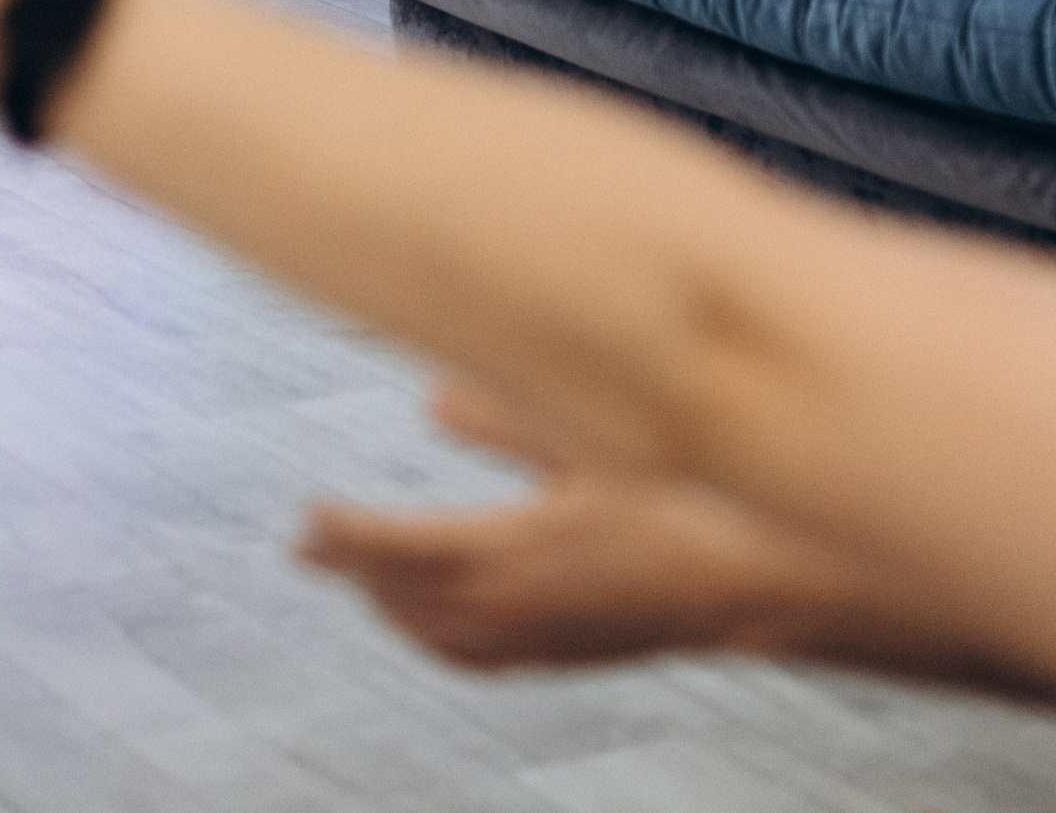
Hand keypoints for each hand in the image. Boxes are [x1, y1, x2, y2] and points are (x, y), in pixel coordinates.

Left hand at [296, 381, 828, 669]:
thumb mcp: (590, 441)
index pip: (388, 548)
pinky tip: (434, 623)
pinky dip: (430, 637)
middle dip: (347, 566)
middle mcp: (506, 608)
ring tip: (360, 575)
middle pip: (395, 595)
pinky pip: (468, 657)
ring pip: (427, 633)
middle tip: (309, 541)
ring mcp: (531, 640)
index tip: (306, 517)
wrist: (749, 584)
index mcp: (505, 552)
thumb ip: (506, 416)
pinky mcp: (557, 655)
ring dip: (385, 603)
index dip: (337, 535)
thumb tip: (432, 398)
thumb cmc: (684, 505)